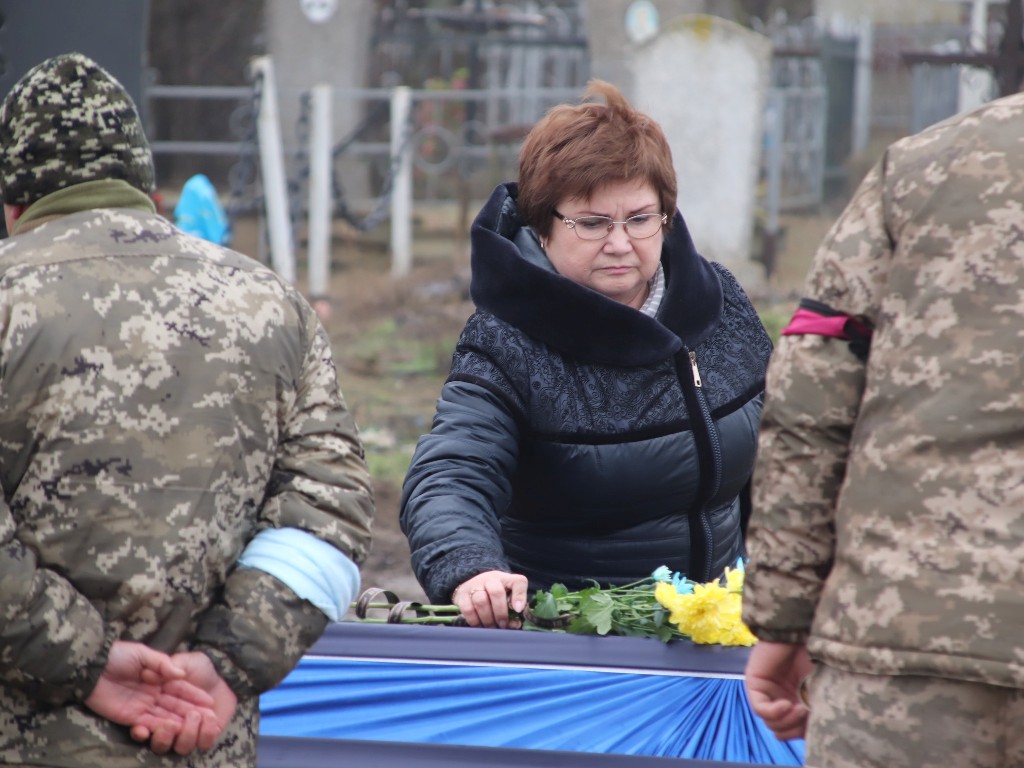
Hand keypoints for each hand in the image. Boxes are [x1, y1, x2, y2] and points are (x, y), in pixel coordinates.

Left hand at [85, 640, 216, 751]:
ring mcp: (141, 706)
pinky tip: (172, 730)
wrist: (90, 666)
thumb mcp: (142, 654)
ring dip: (179, 722)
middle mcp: (152, 693)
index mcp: (158, 677)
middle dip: (192, 711)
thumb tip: (182, 674)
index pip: (180, 688)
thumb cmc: (117, 655)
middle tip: (210, 719)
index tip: (210, 702)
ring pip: (164, 716)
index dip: (194, 695)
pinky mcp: (128, 716)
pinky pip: (146, 724)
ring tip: (194, 727)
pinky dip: (158, 728)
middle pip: (175, 704)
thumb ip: (162, 664)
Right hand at [133, 651, 236, 755]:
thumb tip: (149, 676)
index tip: (143, 729)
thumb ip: (164, 666)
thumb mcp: (182, 662)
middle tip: (172, 725)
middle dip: (164, 735)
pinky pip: (203, 743)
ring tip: (195, 716)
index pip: (147, 722)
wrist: (225, 671)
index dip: (142, 728)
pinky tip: (211, 718)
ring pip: (181, 746)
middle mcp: (171, 723)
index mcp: (158, 708)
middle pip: (161, 740)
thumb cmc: (199, 665)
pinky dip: (206, 734)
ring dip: (186, 734)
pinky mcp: (206, 733)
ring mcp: (189, 730)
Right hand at [452, 570, 528, 628]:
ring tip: (491, 627)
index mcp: (506, 579)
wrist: (472, 587)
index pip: (518, 582)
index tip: (518, 610)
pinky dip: (475, 621)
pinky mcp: (461, 595)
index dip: (520, 595)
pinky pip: (468, 610)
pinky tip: (479, 626)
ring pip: (481, 601)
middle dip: (500, 613)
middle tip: (502, 625)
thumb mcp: (507, 597)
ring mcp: (474, 585)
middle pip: (496, 592)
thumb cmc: (494, 596)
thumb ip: (513, 609)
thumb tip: (516, 623)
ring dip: (488, 619)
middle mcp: (490, 579)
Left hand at [744, 641, 813, 740]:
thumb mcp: (823, 688)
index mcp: (797, 700)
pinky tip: (787, 704)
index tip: (820, 723)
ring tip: (800, 709)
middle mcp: (780, 698)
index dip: (807, 733)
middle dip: (797, 729)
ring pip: (771, 723)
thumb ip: (817, 710)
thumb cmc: (819, 655)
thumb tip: (817, 735)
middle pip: (783, 730)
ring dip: (788, 721)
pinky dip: (774, 712)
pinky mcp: (755, 684)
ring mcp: (766, 692)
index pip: (796, 731)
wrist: (805, 630)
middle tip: (809, 716)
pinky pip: (760, 708)